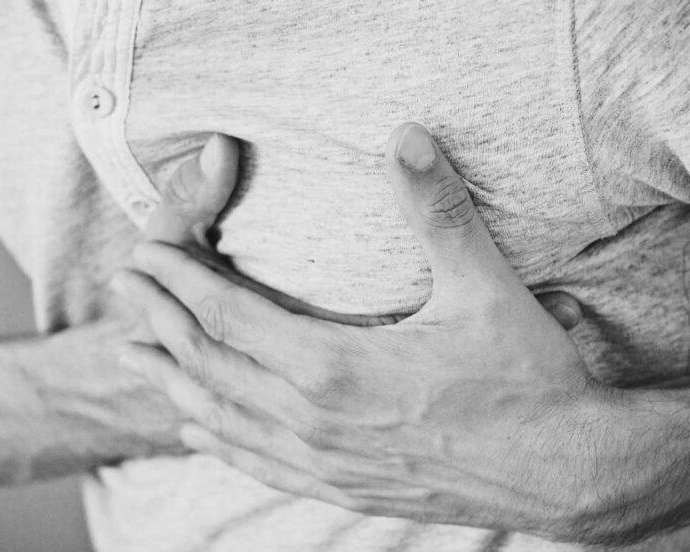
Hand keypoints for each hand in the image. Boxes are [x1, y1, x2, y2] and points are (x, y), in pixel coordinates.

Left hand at [114, 124, 631, 542]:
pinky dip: (218, 441)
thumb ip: (438, 210)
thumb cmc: (526, 380)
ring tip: (132, 356)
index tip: (143, 254)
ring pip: (223, 418)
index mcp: (334, 367)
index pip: (228, 318)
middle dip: (161, 321)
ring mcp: (324, 462)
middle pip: (211, 364)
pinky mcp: (344, 488)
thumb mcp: (483, 287)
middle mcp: (314, 420)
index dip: (179, 283)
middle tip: (125, 286)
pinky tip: (198, 431)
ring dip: (174, 381)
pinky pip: (259, 465)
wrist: (565, 472)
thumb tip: (408, 136)